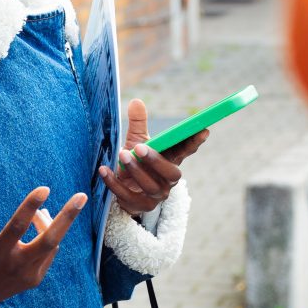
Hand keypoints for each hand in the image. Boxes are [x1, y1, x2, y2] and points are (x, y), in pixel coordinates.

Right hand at [0, 187, 86, 307]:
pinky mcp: (35, 280)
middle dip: (67, 217)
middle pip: (49, 240)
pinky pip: (49, 253)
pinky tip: (42, 225)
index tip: (45, 189)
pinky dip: (49, 237)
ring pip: (51, 244)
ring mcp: (28, 274)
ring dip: (52, 223)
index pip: (17, 226)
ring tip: (43, 211)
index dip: (31, 206)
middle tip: (81, 196)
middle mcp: (16, 264)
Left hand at [98, 99, 207, 216]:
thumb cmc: (135, 161)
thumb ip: (138, 124)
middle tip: (140, 147)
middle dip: (156, 161)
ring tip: (122, 154)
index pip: (186, 151)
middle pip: (172, 174)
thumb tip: (136, 101)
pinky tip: (104, 170)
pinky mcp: (139, 206)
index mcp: (170, 161)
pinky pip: (128, 197)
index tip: (203, 129)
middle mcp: (167, 181)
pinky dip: (114, 183)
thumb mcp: (136, 141)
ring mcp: (155, 196)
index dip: (195, 142)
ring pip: (150, 186)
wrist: (121, 188)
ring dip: (136, 170)